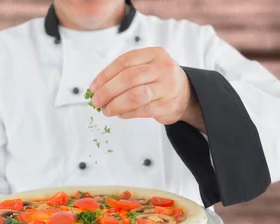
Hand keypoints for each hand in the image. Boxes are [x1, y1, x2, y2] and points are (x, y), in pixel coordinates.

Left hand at [89, 47, 204, 130]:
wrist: (186, 94)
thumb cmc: (158, 79)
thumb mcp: (146, 66)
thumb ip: (124, 73)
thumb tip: (96, 88)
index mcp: (154, 54)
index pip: (124, 62)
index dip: (104, 75)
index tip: (93, 87)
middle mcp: (162, 68)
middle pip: (128, 78)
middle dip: (107, 91)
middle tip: (96, 101)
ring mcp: (166, 87)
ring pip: (135, 96)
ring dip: (115, 104)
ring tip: (106, 110)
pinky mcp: (166, 106)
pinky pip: (141, 110)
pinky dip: (126, 113)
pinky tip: (119, 113)